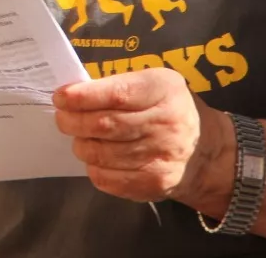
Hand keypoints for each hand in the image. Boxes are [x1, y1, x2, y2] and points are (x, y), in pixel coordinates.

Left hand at [53, 68, 232, 205]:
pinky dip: (93, 167)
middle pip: (105, 125)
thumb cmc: (168, 108)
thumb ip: (118, 85)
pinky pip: (107, 178)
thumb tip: (73, 94)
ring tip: (80, 136)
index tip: (61, 97)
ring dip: (81, 144)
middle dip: (73, 121)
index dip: (83, 97)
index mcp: (164, 90)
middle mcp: (165, 124)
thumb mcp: (154, 83)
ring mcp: (159, 157)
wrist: (205, 151)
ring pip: (101, 153)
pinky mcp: (153, 183)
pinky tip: (96, 157)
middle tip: (62, 117)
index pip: (117, 95)